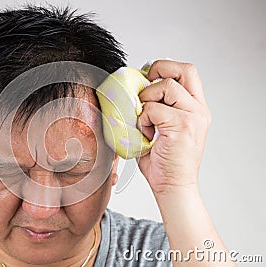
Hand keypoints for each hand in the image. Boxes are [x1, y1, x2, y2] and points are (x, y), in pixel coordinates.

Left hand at [137, 60, 211, 194]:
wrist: (173, 187)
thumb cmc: (164, 161)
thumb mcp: (162, 128)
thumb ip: (157, 107)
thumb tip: (136, 89)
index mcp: (196, 108)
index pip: (188, 72)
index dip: (165, 67)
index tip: (148, 77)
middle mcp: (198, 110)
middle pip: (184, 70)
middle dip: (159, 70)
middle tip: (144, 86)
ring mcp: (193, 117)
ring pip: (166, 86)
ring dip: (147, 100)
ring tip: (145, 121)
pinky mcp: (182, 126)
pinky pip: (153, 109)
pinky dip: (143, 119)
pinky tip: (145, 134)